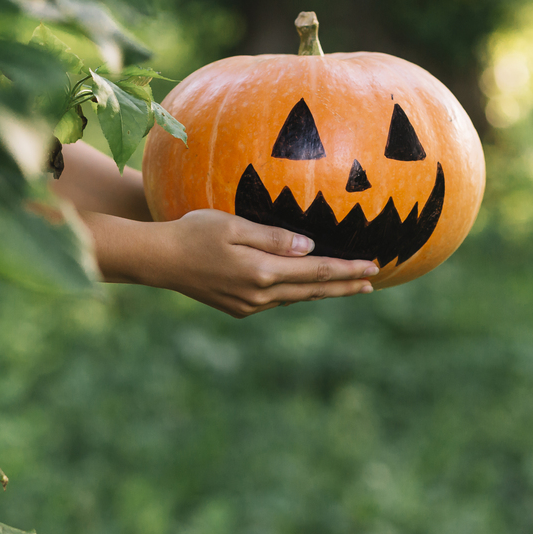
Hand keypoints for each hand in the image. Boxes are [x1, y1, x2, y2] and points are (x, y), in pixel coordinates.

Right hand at [88, 209, 377, 317]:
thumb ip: (273, 237)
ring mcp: (248, 305)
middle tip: (371, 283)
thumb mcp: (234, 225)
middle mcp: (259, 295)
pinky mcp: (237, 308)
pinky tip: (303, 286)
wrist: (159, 260)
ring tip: (345, 285)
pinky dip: (296, 292)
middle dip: (343, 286)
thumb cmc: (193, 232)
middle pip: (312, 291)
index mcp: (262, 272)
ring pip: (294, 297)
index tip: (373, 268)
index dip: (347, 270)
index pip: (316, 272)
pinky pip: (276, 300)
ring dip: (321, 291)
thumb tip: (309, 247)